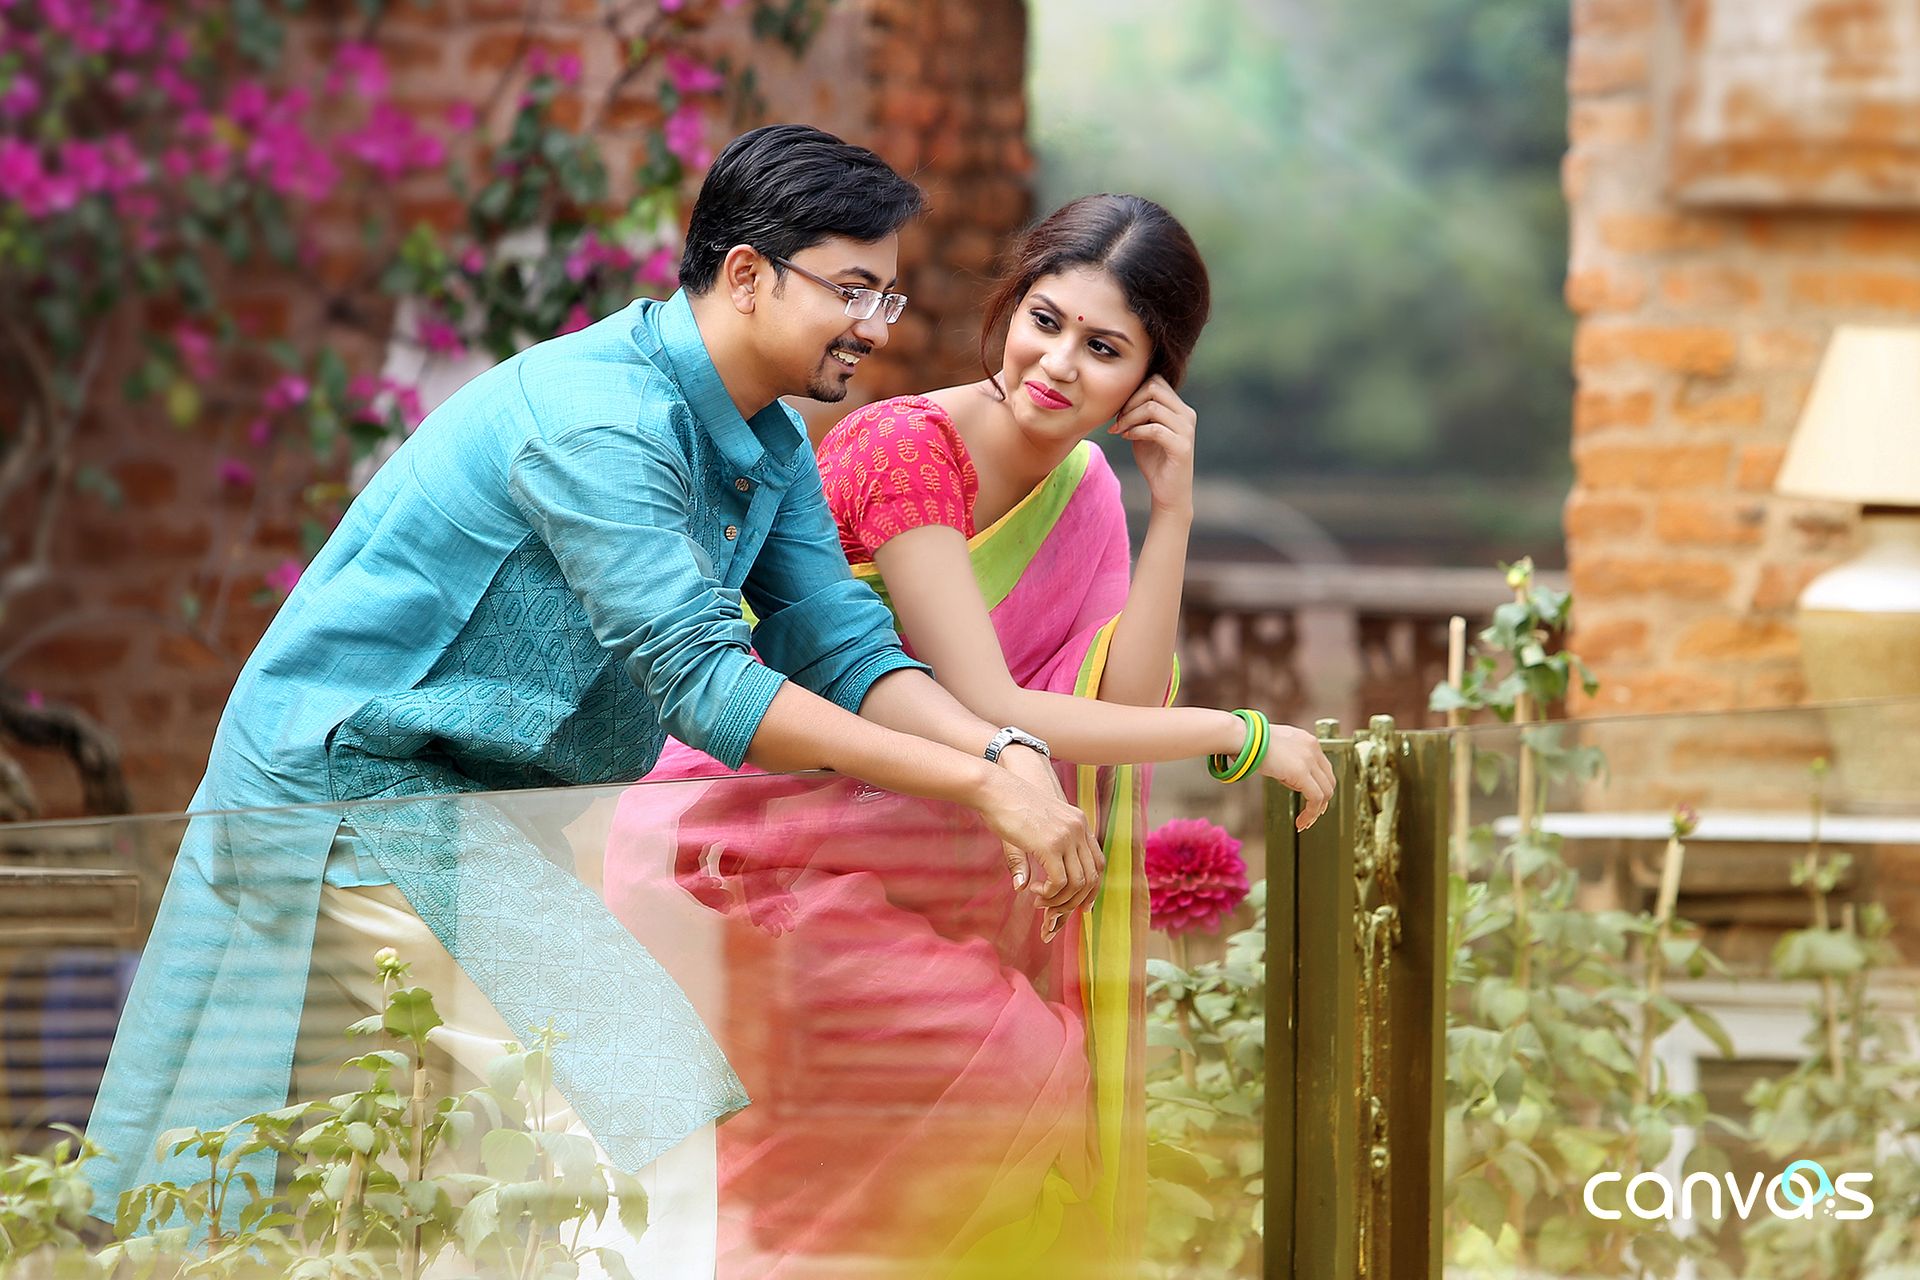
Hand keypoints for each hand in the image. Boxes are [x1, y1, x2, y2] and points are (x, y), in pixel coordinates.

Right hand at [974, 754, 1103, 939]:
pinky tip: (1034, 891)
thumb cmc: (1006, 806)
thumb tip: (1021, 887)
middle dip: (1074, 901)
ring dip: (1060, 900)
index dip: (1092, 888)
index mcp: (1078, 822)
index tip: (1082, 906)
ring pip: (1078, 884)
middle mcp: (1078, 828)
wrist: (994, 788)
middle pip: (1092, 877)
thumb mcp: (1029, 832)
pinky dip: (1050, 894)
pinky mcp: (1051, 845)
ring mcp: (1067, 836)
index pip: (1097, 862)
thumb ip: (1034, 857)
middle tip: (1053, 911)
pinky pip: (1060, 882)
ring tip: (1040, 901)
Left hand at [1109, 375, 1195, 517]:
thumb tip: (1122, 395)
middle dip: (1130, 402)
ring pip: (1152, 407)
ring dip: (1129, 417)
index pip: (1155, 381)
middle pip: (1154, 388)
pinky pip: (1155, 429)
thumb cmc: (1155, 461)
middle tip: (1118, 421)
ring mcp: (1186, 430)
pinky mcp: (1182, 447)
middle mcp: (1187, 415)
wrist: (1169, 492)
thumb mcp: (1144, 431)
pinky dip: (1136, 431)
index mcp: (1179, 408)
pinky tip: (1127, 438)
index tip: (1120, 411)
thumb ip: (1139, 413)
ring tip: (1120, 430)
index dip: (1133, 392)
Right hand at [1259, 724, 1336, 831]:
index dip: (1321, 787)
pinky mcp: (1301, 772)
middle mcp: (1313, 748)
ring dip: (1316, 811)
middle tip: (1311, 814)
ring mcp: (1309, 759)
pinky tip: (1300, 822)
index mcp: (1308, 741)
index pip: (1324, 768)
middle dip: (1322, 801)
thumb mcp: (1278, 750)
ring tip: (1304, 822)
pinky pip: (1315, 798)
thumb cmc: (1250, 743)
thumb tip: (1293, 780)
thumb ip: (1290, 761)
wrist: (1242, 737)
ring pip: (1325, 792)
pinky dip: (1310, 813)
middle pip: (1329, 781)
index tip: (1312, 801)